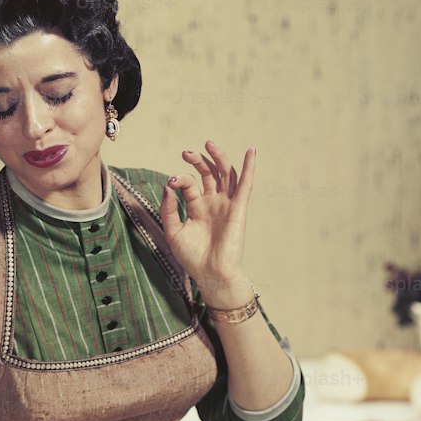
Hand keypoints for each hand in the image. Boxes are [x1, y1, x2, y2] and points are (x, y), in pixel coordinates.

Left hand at [160, 141, 255, 303]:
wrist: (211, 275)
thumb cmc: (192, 258)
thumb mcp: (173, 231)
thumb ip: (169, 208)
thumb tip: (168, 185)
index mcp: (198, 207)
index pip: (190, 184)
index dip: (180, 179)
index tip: (171, 182)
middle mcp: (213, 203)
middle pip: (210, 174)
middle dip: (199, 160)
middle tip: (187, 152)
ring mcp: (227, 205)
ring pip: (226, 174)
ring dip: (219, 158)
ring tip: (209, 145)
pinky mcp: (239, 209)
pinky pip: (245, 185)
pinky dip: (249, 167)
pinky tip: (251, 152)